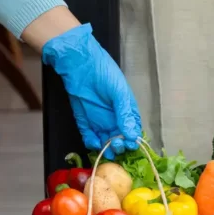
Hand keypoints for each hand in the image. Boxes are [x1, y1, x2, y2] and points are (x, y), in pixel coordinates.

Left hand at [41, 24, 141, 153]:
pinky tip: (93, 142)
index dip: (132, 139)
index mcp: (126, 110)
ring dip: (106, 147)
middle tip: (117, 145)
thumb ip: (124, 114)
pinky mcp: (85, 120)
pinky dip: (91, 141)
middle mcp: (114, 118)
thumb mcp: (119, 93)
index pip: (132, 130)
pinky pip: (89, 135)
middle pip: (119, 138)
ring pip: (104, 140)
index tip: (130, 144)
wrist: (81, 64)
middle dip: (119, 145)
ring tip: (106, 150)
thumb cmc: (104, 73)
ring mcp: (99, 120)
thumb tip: (131, 135)